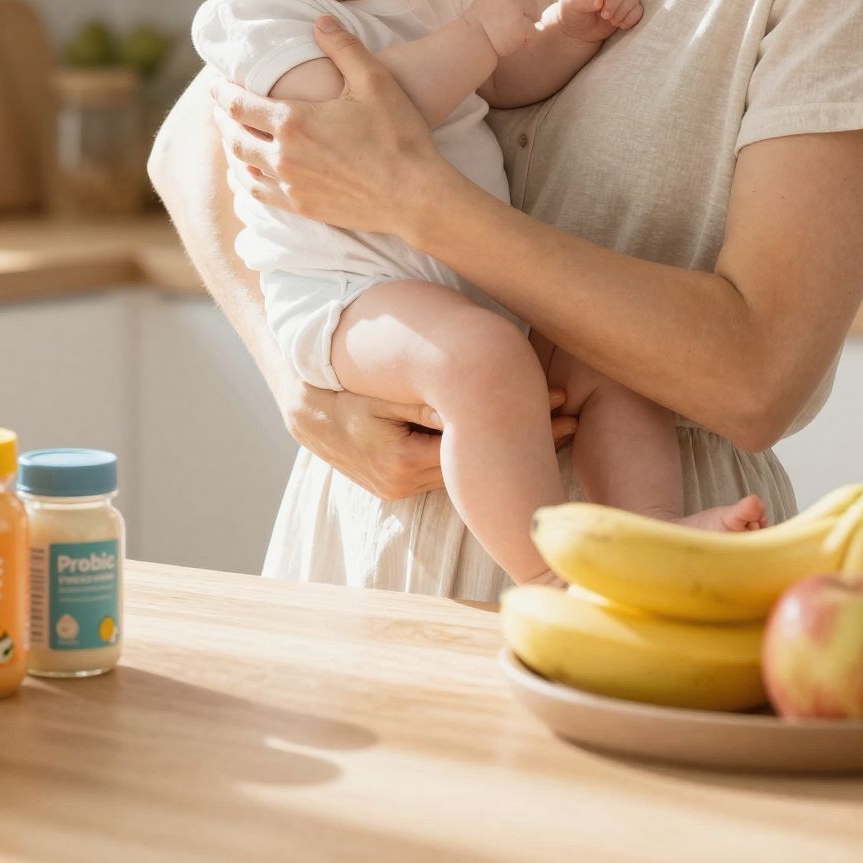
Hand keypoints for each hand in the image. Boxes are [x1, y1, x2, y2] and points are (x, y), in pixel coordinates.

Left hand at [211, 17, 450, 235]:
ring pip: (243, 167)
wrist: (414, 195)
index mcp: (293, 120)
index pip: (238, 104)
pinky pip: (259, 194)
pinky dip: (245, 180)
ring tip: (231, 137)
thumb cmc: (398, 135)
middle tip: (219, 107)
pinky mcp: (302, 207)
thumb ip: (343, 47)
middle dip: (222, 119)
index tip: (214, 82)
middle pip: (234, 135)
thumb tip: (319, 22)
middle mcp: (283, 155)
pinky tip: (247, 175)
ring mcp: (290, 185)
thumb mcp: (375, 80)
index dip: (221, 91)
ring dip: (231, 149)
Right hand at [282, 382, 578, 501]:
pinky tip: (501, 428)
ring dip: (501, 442)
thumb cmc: (336, 377)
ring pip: (460, 465)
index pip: (475, 452)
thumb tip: (470, 409)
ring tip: (553, 415)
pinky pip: (440, 462)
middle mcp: (398, 484)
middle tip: (570, 410)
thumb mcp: (378, 386)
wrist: (292, 391)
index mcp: (398, 464)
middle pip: (474, 463)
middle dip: (523, 436)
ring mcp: (393, 485)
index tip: (562, 406)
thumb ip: (423, 401)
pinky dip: (470, 445)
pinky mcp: (390, 479)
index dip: (524, 428)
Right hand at [465, 0, 536, 57]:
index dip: (526, 5)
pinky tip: (514, 44)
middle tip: (513, 29)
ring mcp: (514, 8)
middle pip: (533, 0)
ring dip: (528, 27)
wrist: (467, 44)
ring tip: (511, 36)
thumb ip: (504, 3)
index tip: (517, 18)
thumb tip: (530, 9)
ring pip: (535, 15)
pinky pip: (534, 32)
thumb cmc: (475, 31)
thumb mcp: (486, 6)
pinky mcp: (520, 24)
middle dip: (528, 15)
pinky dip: (527, 41)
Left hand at [548, 0, 641, 43]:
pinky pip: (638, 9)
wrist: (577, 30)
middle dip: (613, 2)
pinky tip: (620, 25)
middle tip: (604, 15)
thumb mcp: (568, 5)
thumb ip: (581, 0)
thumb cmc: (571, 12)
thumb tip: (598, 1)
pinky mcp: (627, 7)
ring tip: (610, 21)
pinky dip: (631, 18)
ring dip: (622, 11)